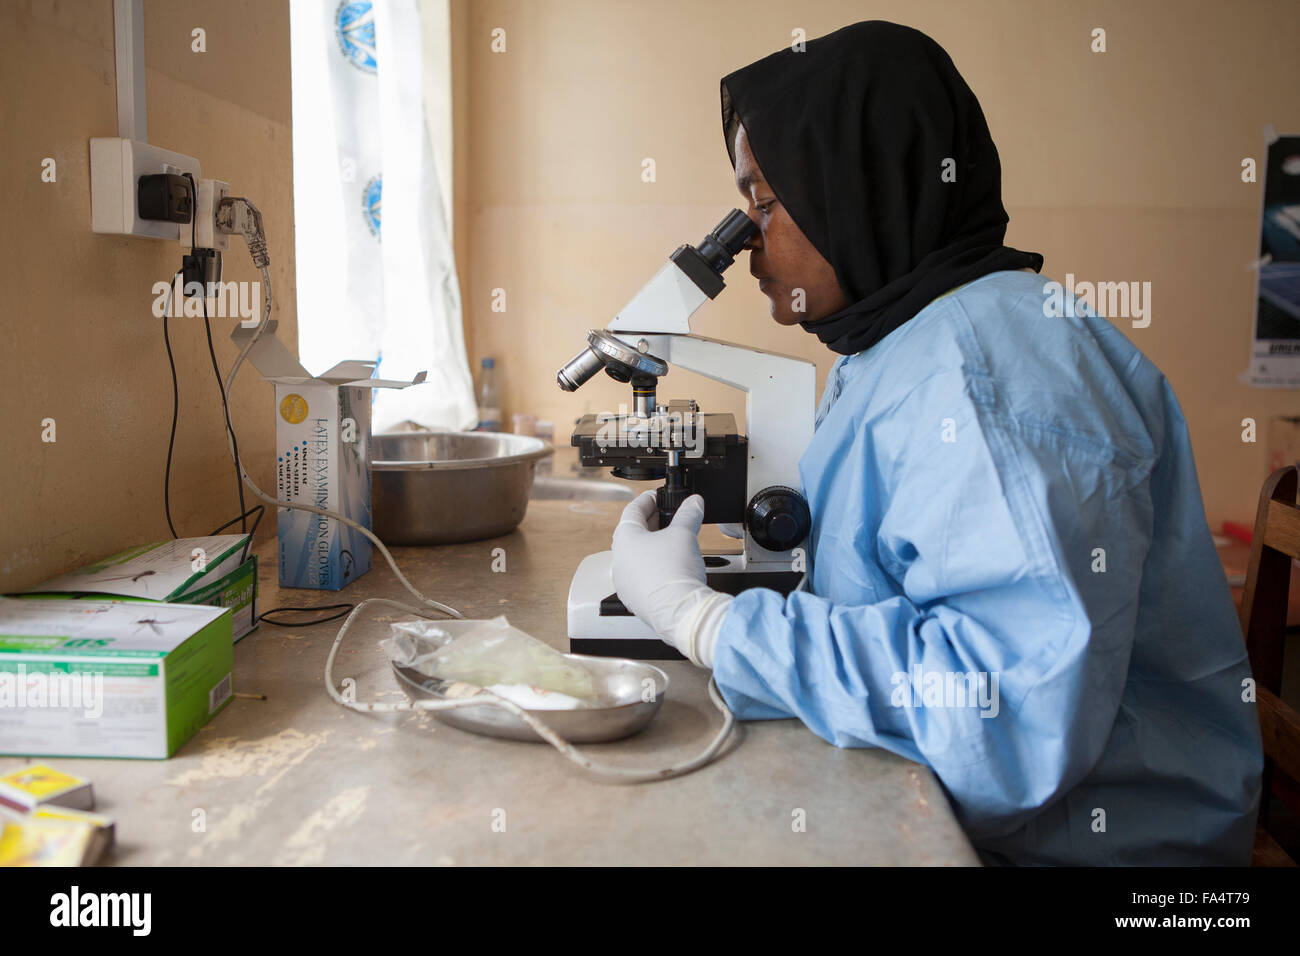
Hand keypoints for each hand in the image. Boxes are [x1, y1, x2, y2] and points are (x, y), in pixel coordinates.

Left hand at [611, 491, 730, 665]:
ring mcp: (625, 582)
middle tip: (667, 516)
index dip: (647, 500)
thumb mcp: (685, 534)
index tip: (657, 496)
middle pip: (633, 534)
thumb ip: (689, 514)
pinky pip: (641, 576)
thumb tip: (694, 502)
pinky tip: (670, 566)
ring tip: (672, 541)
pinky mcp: (635, 599)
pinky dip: (653, 566)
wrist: (680, 612)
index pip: (632, 510)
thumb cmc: (675, 574)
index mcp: (624, 540)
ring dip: (652, 546)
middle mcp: (619, 561)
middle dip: (651, 522)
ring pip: (636, 556)